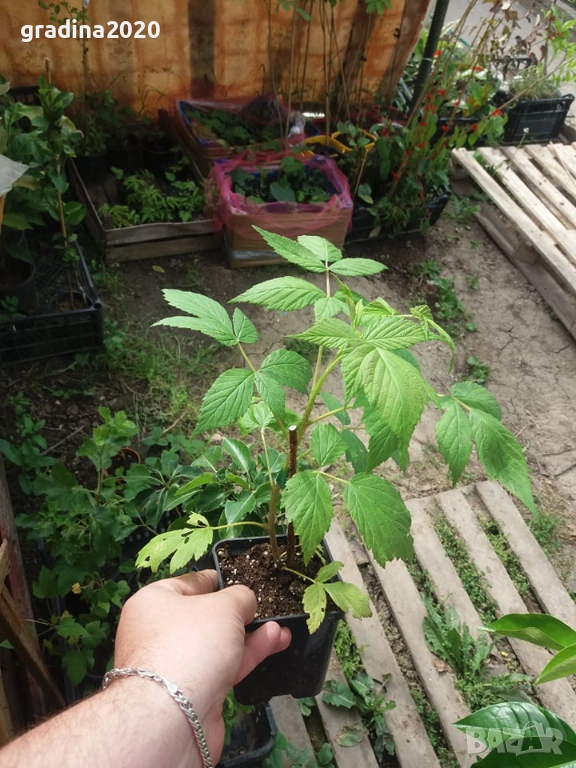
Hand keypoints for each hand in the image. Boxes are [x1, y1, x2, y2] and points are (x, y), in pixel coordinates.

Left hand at [113, 570, 290, 760]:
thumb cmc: (191, 645)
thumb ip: (240, 597)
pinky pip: (224, 666)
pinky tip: (274, 642)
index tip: (241, 578)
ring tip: (280, 627)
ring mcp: (176, 664)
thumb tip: (245, 603)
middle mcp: (159, 633)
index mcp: (154, 602)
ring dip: (251, 635)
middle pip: (205, 616)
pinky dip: (248, 655)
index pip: (189, 583)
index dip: (218, 580)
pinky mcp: (193, 692)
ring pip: (219, 644)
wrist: (174, 716)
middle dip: (240, 613)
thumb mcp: (224, 605)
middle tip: (264, 607)